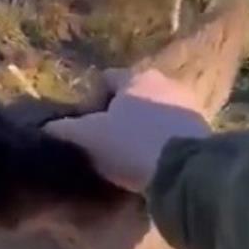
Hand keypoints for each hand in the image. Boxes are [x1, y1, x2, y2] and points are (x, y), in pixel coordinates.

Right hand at [43, 68, 211, 192]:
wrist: (183, 170)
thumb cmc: (129, 144)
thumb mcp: (85, 138)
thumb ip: (62, 130)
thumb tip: (45, 128)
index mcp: (135, 78)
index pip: (106, 78)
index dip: (90, 99)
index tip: (83, 123)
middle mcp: (164, 83)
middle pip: (133, 96)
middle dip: (118, 114)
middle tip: (103, 140)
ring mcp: (188, 105)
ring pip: (154, 112)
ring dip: (141, 127)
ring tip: (127, 155)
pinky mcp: (202, 129)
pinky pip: (172, 131)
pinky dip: (160, 141)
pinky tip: (150, 162)